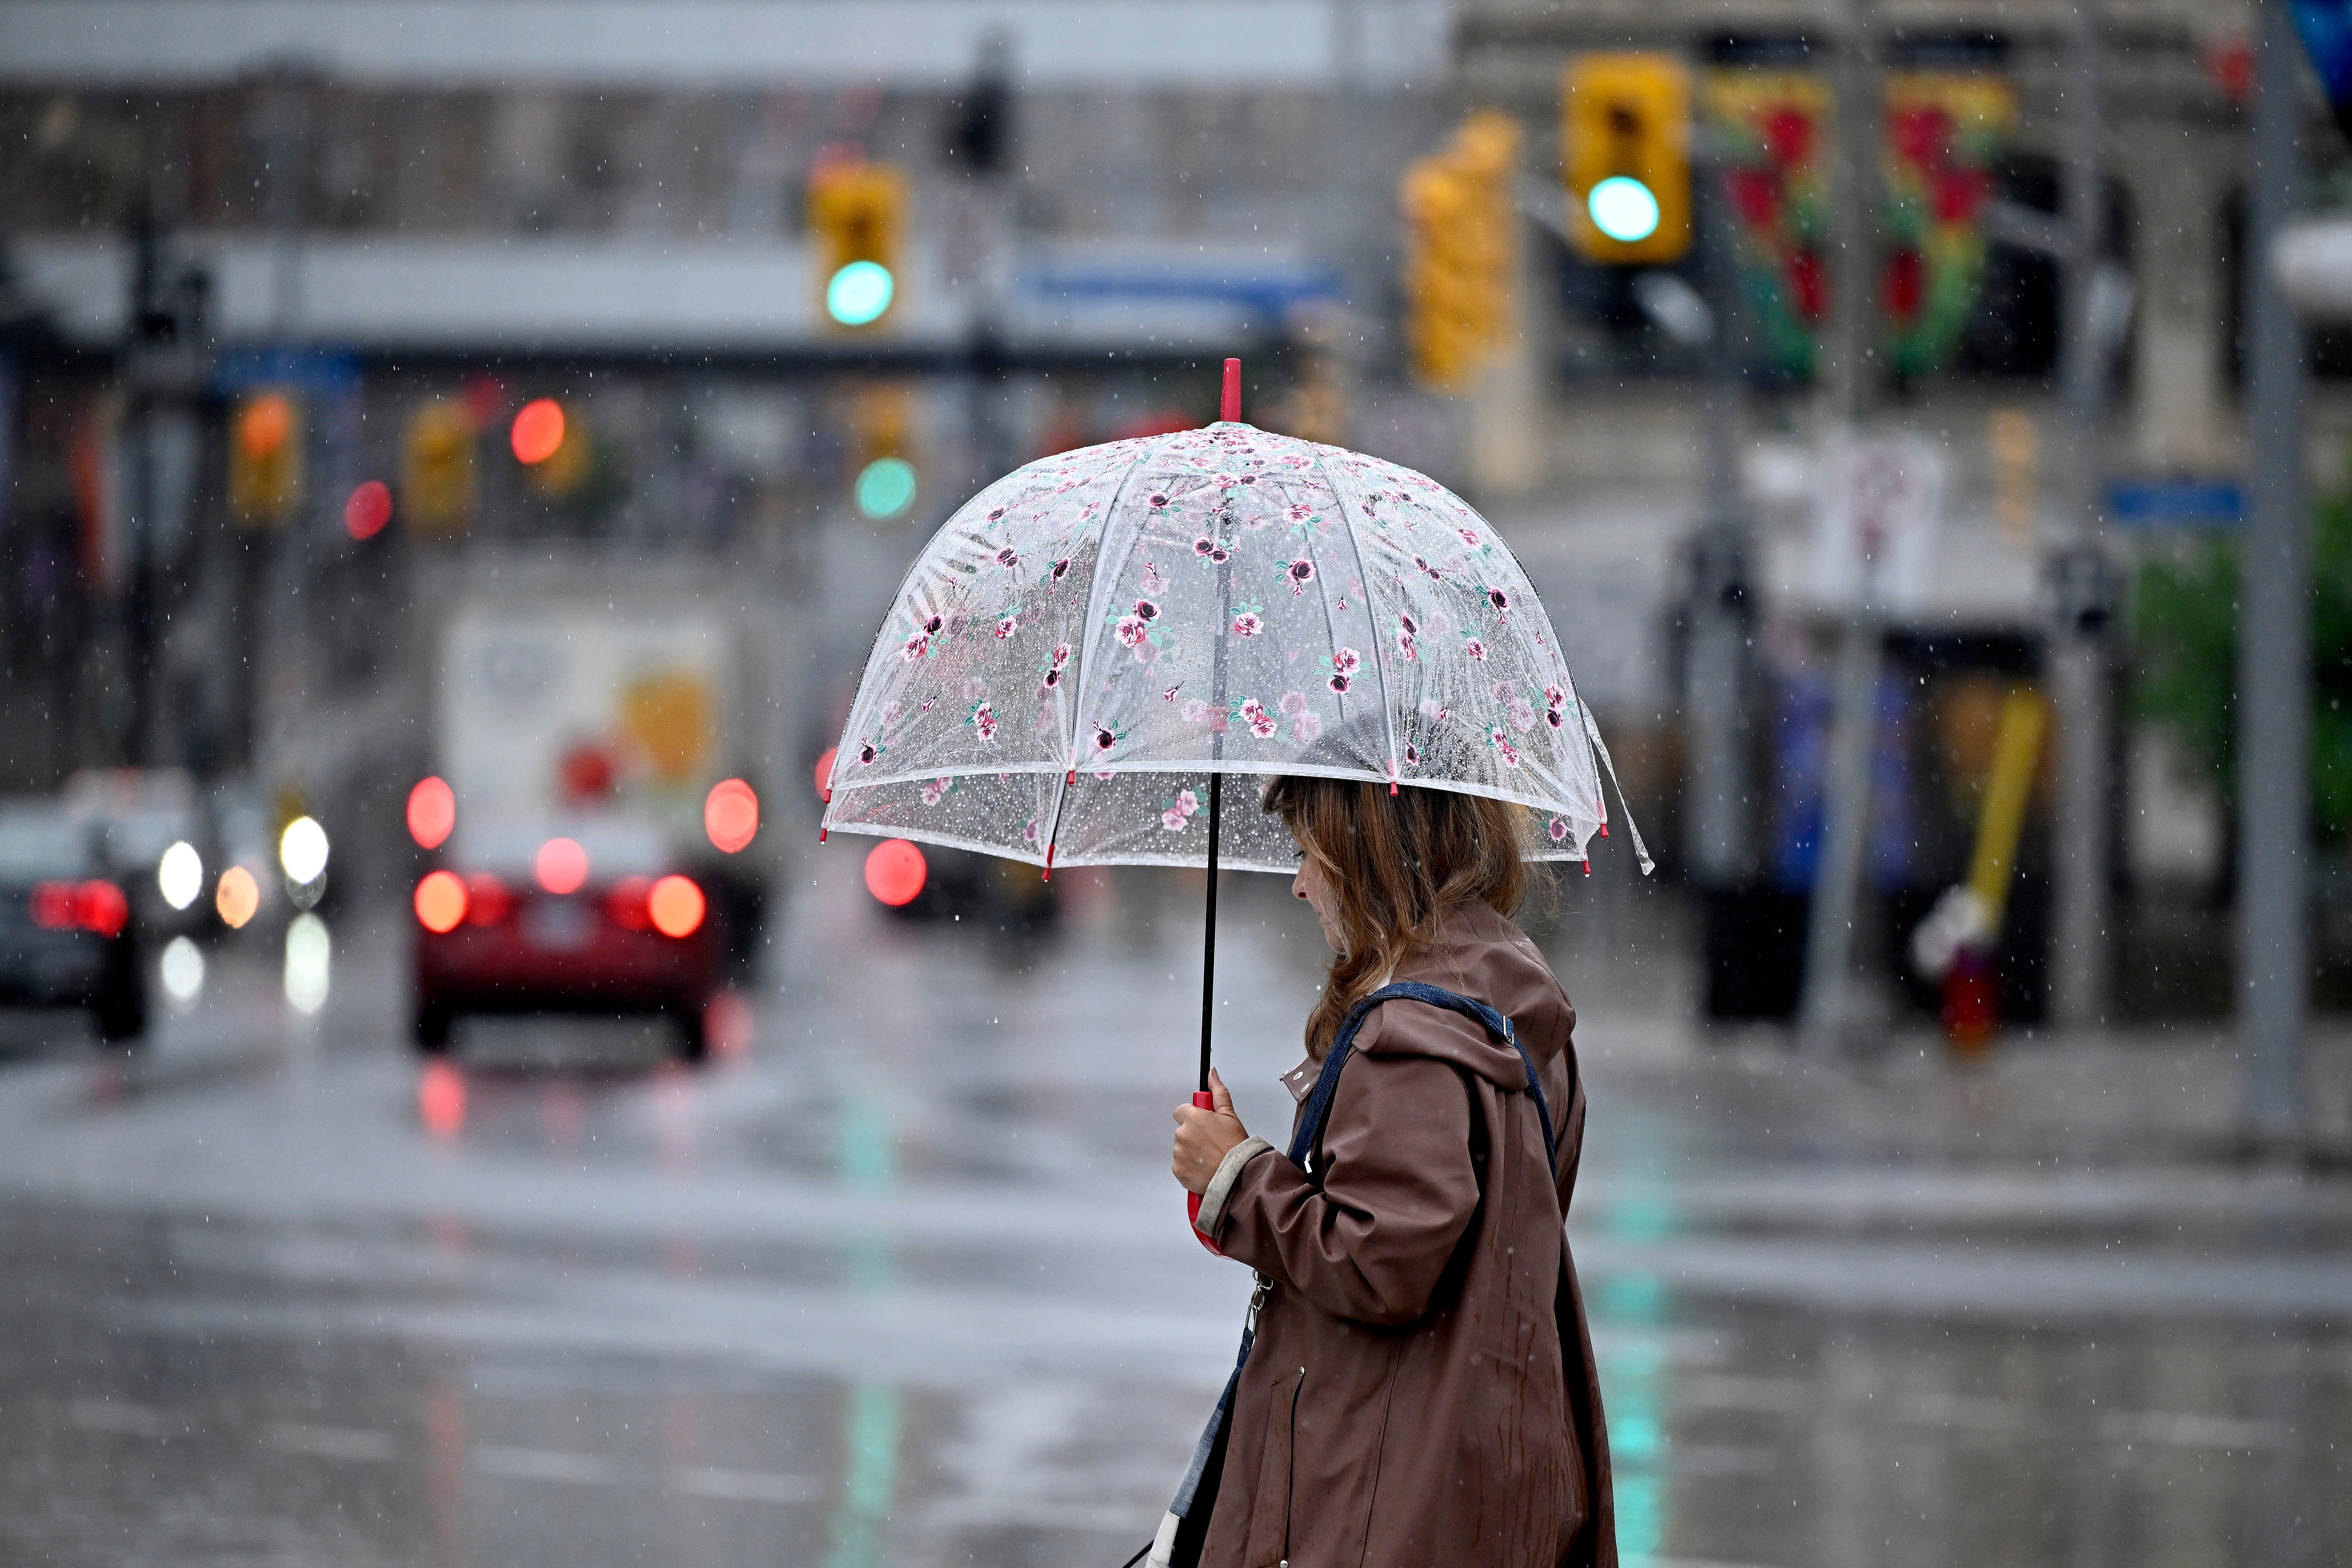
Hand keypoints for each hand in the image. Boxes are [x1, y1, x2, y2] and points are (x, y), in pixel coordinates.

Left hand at [1172, 1069, 1247, 1194]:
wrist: (1238, 1175)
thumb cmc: (1235, 1145)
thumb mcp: (1230, 1115)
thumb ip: (1218, 1092)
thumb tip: (1212, 1073)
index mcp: (1193, 1118)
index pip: (1181, 1112)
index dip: (1193, 1118)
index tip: (1205, 1126)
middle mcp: (1182, 1134)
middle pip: (1183, 1132)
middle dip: (1194, 1137)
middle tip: (1212, 1145)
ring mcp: (1178, 1154)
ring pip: (1182, 1150)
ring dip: (1192, 1153)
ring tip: (1210, 1159)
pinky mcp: (1178, 1171)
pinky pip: (1181, 1166)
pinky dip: (1190, 1168)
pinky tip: (1204, 1170)